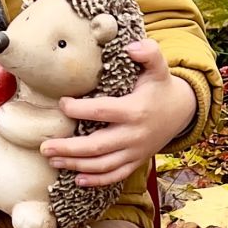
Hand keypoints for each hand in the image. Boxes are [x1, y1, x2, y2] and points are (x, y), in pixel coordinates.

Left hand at [44, 42, 197, 187]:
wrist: (182, 112)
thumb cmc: (162, 88)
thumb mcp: (159, 68)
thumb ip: (149, 53)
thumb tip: (132, 47)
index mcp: (135, 110)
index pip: (101, 111)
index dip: (78, 109)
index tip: (62, 103)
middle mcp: (134, 135)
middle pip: (97, 146)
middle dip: (69, 148)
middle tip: (45, 146)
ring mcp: (135, 151)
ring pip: (103, 165)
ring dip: (76, 165)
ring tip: (53, 159)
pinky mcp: (137, 160)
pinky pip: (116, 175)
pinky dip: (97, 180)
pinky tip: (77, 179)